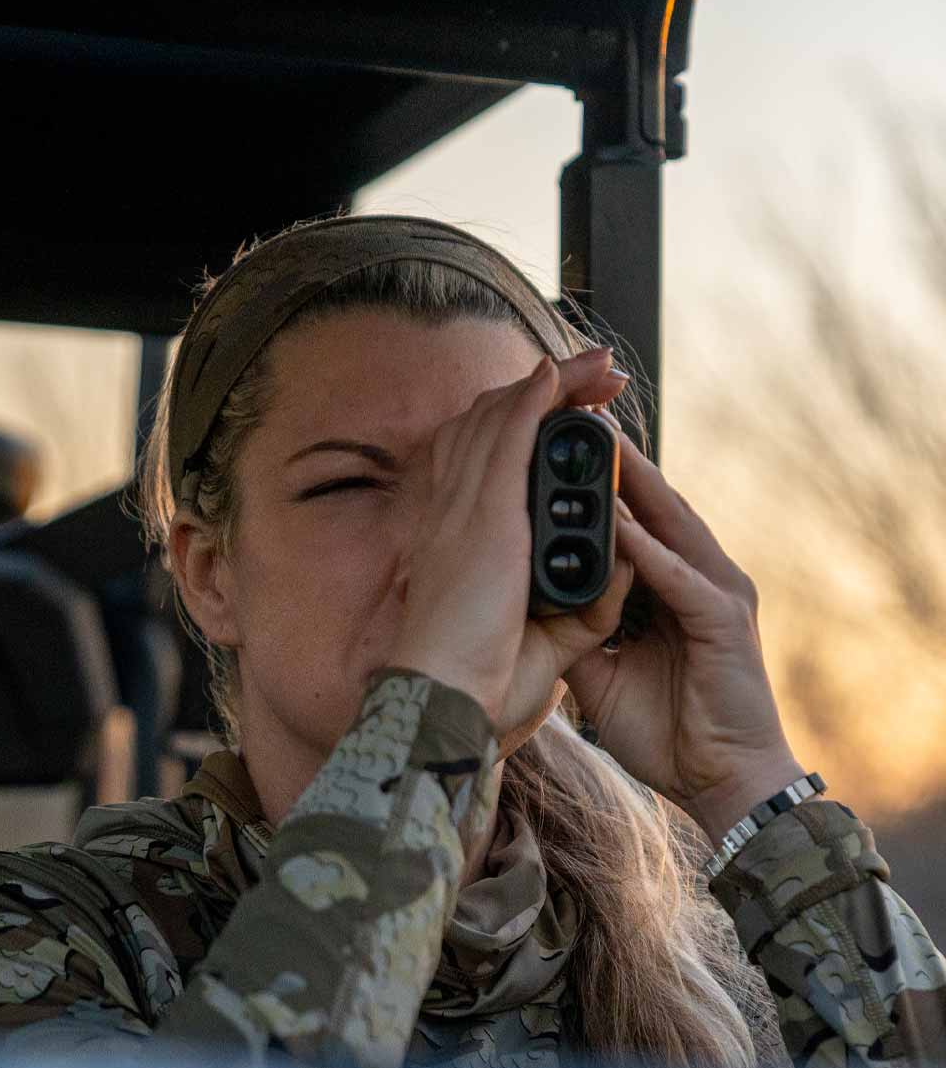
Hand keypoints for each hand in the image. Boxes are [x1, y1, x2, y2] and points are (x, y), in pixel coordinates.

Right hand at [385, 347, 632, 742]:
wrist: (447, 704)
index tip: (554, 410)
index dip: (514, 426)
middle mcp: (455, 514)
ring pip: (502, 421)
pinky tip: (557, 374)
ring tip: (593, 363)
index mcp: (460, 541)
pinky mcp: (485, 515)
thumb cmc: (483, 682)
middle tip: (587, 373)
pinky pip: (509, 439)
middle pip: (488, 427)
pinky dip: (533, 401)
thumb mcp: (548, 633)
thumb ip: (581, 601)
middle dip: (539, 393)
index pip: (479, 461)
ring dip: (550, 385)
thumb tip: (620, 571)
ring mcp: (465, 510)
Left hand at [562, 417, 804, 838]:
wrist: (719, 784)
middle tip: (579, 412)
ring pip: (671, 524)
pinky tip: (618, 523)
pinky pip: (680, 576)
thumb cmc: (666, 729)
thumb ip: (577, 627)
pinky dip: (648, 550)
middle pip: (654, 504)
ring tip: (598, 442)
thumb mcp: (601, 672)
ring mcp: (716, 592)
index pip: (633, 516)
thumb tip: (534, 599)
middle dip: (620, 459)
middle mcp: (696, 575)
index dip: (601, 477)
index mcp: (670, 583)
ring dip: (636, 484)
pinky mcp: (724, 621)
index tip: (560, 439)